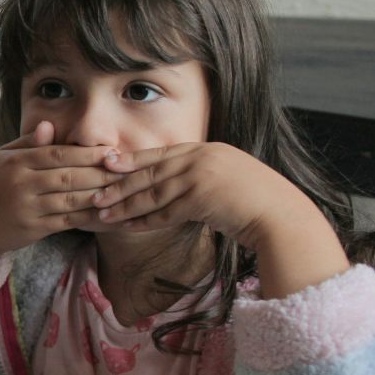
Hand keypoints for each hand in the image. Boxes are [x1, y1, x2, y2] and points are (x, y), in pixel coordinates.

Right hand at [0, 121, 122, 257]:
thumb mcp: (4, 159)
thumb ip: (29, 143)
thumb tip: (49, 124)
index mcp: (14, 162)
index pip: (58, 154)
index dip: (88, 153)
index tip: (113, 152)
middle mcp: (20, 184)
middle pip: (69, 176)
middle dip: (101, 173)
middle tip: (127, 170)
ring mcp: (27, 208)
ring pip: (72, 199)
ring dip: (101, 194)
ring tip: (123, 189)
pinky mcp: (34, 229)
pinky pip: (69, 220)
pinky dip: (91, 216)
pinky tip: (108, 210)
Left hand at [92, 142, 304, 246]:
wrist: (283, 216)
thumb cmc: (256, 202)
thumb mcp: (227, 178)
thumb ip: (200, 174)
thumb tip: (174, 183)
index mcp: (206, 149)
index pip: (160, 153)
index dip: (131, 159)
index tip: (105, 163)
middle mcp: (201, 158)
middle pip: (149, 171)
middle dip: (117, 183)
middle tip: (92, 192)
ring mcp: (201, 177)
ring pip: (151, 192)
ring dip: (123, 204)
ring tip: (100, 211)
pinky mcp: (201, 199)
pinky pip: (163, 211)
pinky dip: (141, 220)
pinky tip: (124, 225)